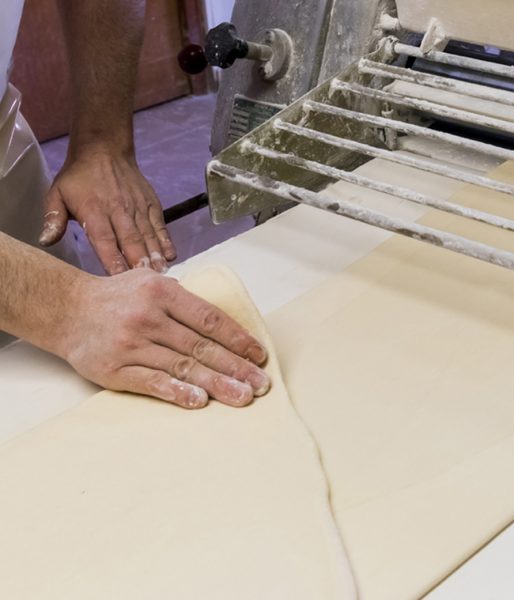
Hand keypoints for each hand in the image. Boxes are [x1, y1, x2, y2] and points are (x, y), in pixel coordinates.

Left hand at [39, 147, 175, 274]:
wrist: (104, 147)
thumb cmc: (78, 176)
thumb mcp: (57, 193)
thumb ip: (53, 218)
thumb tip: (46, 241)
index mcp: (94, 210)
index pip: (104, 240)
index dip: (112, 260)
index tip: (118, 280)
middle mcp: (119, 210)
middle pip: (131, 241)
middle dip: (138, 263)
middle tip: (146, 283)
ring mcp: (138, 207)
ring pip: (148, 235)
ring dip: (155, 256)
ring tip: (161, 274)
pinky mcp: (151, 203)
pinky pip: (160, 225)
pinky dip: (166, 240)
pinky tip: (171, 256)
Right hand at [59, 269, 270, 408]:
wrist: (66, 309)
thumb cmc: (116, 297)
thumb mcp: (149, 281)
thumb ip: (182, 299)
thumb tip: (221, 323)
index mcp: (162, 292)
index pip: (209, 319)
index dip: (237, 338)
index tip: (258, 354)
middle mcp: (148, 317)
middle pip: (200, 346)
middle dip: (235, 366)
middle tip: (260, 384)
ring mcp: (131, 344)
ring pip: (181, 367)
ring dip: (215, 383)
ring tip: (242, 396)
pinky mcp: (115, 368)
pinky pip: (152, 382)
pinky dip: (176, 393)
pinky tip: (199, 401)